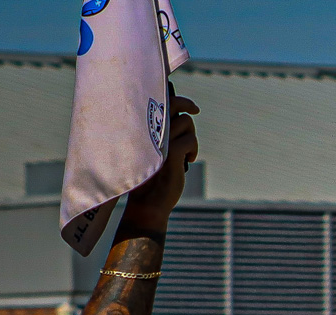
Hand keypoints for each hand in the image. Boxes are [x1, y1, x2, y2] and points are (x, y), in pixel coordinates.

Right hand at [119, 93, 198, 230]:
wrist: (148, 201)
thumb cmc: (151, 176)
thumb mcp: (154, 149)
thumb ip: (161, 132)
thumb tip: (180, 115)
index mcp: (140, 126)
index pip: (156, 99)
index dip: (170, 92)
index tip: (178, 92)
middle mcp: (148, 128)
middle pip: (174, 103)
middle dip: (187, 104)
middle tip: (195, 109)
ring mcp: (158, 138)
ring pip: (187, 122)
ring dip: (192, 137)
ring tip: (186, 152)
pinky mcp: (170, 151)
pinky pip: (191, 140)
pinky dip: (193, 149)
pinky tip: (188, 160)